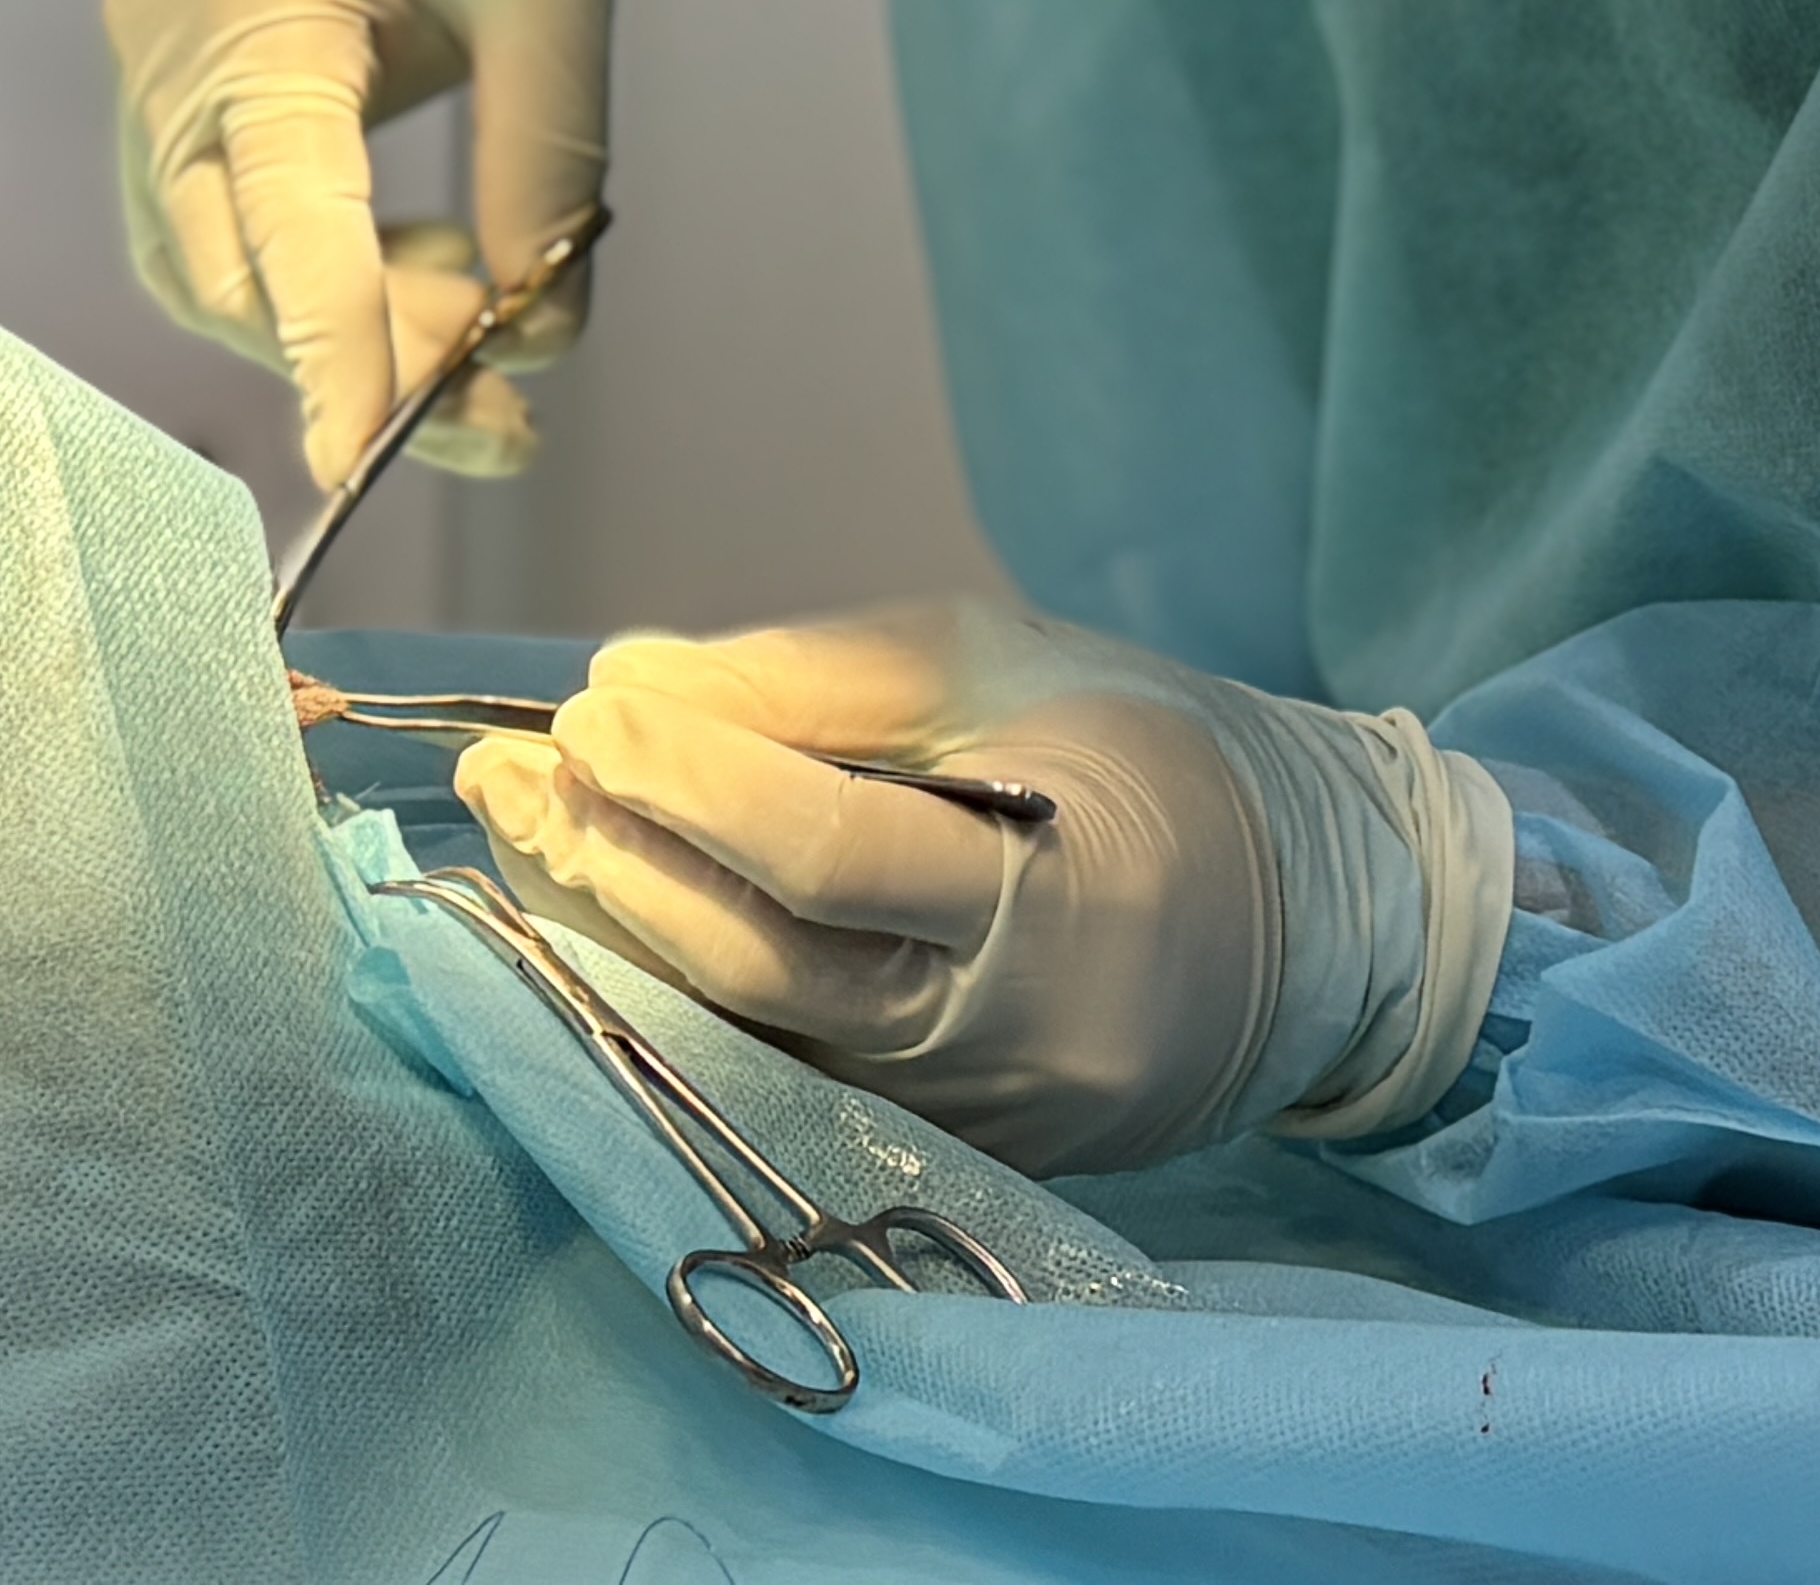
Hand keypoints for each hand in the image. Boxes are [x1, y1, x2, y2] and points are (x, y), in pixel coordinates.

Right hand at [102, 0, 611, 492]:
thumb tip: (538, 332)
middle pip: (226, 270)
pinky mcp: (168, 86)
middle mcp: (163, 47)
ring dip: (340, 329)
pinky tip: (422, 274)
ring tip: (484, 329)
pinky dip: (314, 276)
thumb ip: (546, 151)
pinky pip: (215, 226)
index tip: (384, 462)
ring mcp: (146, 70)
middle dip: (357, 365)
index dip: (336, 356)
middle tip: (505, 414)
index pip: (283, 217)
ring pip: (211, 267)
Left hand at [450, 600, 1510, 1177]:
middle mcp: (1012, 1046)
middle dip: (624, 864)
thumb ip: (819, 679)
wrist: (1310, 927)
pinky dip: (685, 986)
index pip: (840, 860)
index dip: (700, 785)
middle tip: (509, 773)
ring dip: (622, 931)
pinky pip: (786, 1069)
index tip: (592, 710)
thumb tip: (627, 681)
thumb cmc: (1160, 758)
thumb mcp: (1013, 667)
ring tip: (528, 827)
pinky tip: (607, 909)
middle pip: (772, 971)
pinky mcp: (942, 1152)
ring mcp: (973, 1122)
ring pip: (757, 1036)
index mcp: (1068, 904)